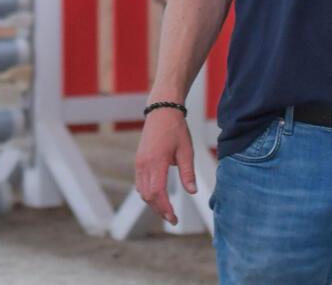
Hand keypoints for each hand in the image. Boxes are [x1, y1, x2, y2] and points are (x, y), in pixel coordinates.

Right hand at [134, 108, 197, 224]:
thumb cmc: (176, 130)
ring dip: (153, 203)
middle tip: (172, 219)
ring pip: (142, 190)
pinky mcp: (139, 160)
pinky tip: (157, 196)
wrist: (162, 111)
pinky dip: (148, 193)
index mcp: (156, 162)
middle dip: (159, 209)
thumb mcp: (186, 151)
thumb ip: (188, 173)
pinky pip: (140, 182)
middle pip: (148, 195)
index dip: (165, 208)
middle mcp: (144, 163)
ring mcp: (139, 161)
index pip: (157, 192)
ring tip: (166, 210)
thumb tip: (192, 192)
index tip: (174, 219)